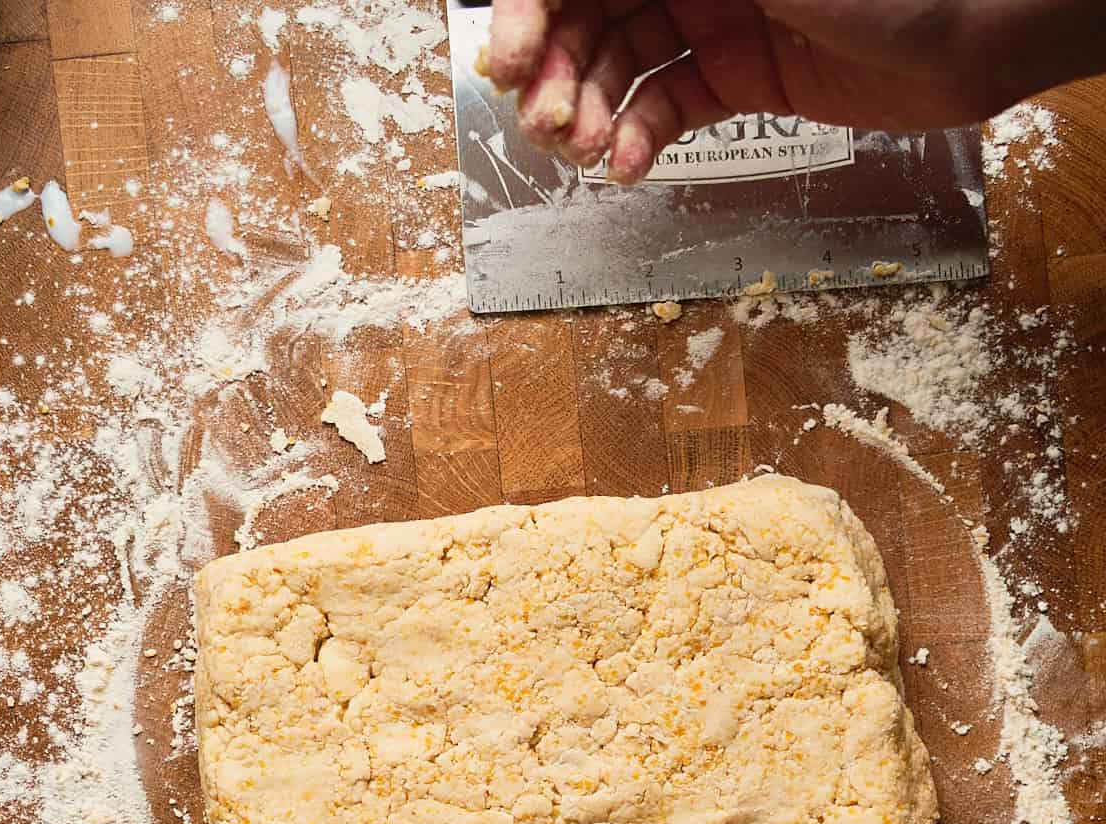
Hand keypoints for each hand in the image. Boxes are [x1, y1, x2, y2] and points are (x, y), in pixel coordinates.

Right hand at [482, 0, 1105, 182]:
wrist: (964, 28)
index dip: (532, 10)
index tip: (505, 61)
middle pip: (588, 12)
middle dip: (554, 67)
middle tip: (540, 122)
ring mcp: (713, 16)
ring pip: (620, 64)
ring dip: (589, 110)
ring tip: (581, 152)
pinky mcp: (741, 75)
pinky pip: (668, 105)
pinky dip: (640, 135)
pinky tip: (626, 163)